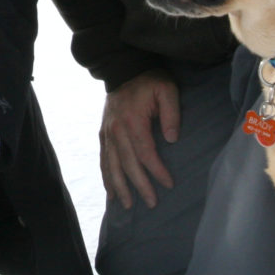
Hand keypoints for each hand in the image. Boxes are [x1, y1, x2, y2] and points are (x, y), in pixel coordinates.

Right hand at [100, 70, 178, 207]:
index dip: (157, 171)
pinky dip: (106, 176)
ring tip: (128, 205)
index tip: (169, 184)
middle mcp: (116, 130)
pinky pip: (103, 159)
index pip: (145, 153)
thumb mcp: (166, 90)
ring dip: (120, 187)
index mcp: (133, 121)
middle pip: (127, 164)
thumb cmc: (149, 81)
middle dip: (139, 186)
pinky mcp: (103, 133)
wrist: (123, 69)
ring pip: (111, 165)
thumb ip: (171, 113)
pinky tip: (111, 191)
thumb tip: (172, 139)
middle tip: (152, 203)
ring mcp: (107, 132)